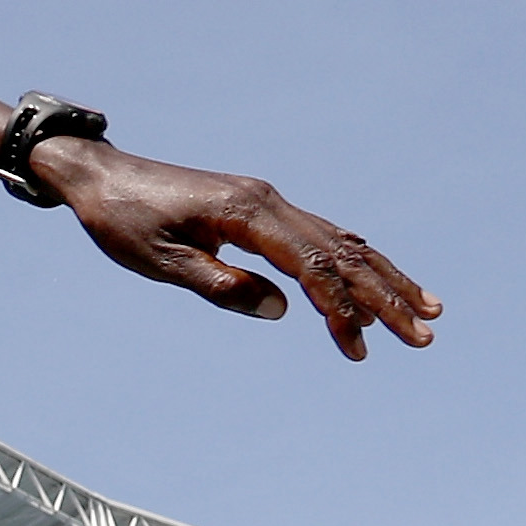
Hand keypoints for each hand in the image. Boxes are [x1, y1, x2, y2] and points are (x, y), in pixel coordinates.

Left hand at [36, 139, 438, 362]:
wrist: (100, 178)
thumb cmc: (122, 221)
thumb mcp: (158, 260)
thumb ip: (216, 284)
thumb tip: (281, 309)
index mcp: (247, 212)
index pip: (311, 266)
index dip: (340, 308)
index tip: (360, 346)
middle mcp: (268, 202)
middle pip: (341, 253)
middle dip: (386, 297)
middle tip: (425, 336)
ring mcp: (268, 204)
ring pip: (340, 242)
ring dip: (382, 279)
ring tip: (425, 311)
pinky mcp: (260, 211)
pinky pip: (320, 238)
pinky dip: (352, 263)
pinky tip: (376, 283)